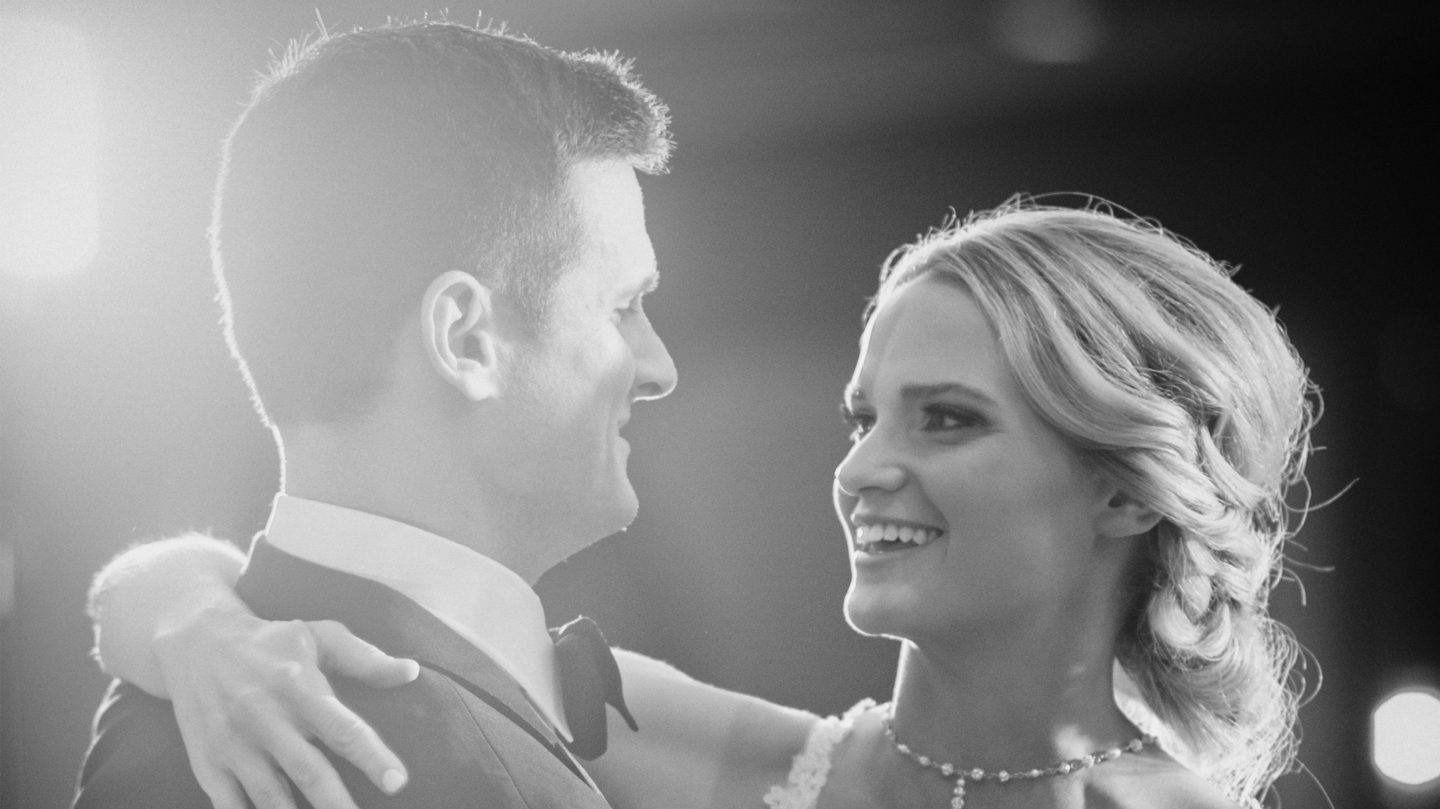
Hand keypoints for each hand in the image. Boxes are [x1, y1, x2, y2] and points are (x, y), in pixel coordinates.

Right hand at [154, 605, 418, 808]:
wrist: (194, 644)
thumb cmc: (270, 642)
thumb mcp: (318, 636)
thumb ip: (365, 659)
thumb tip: (412, 672)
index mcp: (297, 686)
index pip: (342, 728)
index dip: (372, 758)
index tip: (398, 782)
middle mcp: (264, 718)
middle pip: (308, 772)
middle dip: (338, 805)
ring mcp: (233, 746)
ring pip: (271, 798)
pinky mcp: (209, 766)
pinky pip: (231, 807)